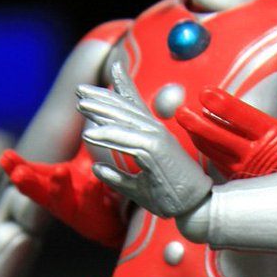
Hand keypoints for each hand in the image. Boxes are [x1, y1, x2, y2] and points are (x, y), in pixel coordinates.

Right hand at [0, 146, 126, 247]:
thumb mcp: (88, 162)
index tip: (5, 156)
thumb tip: (82, 111)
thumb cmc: (98, 188)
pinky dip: (91, 193)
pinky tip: (93, 181)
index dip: (16, 166)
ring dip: (58, 187)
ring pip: (62, 202)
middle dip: (27, 182)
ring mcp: (76, 211)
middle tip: (18, 174)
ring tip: (60, 172)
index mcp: (54, 183)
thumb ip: (83, 141)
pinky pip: (92, 206)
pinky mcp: (95, 220)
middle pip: (37, 191)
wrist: (120, 218)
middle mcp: (60, 199)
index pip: (32, 173)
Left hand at [77, 62, 211, 216]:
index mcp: (155, 138)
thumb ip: (117, 177)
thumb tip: (97, 169)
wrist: (196, 208)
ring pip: (124, 120)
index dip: (124, 86)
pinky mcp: (157, 150)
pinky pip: (127, 140)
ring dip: (100, 111)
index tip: (114, 68)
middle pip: (126, 108)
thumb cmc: (170, 198)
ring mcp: (158, 139)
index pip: (138, 107)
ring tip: (79, 104)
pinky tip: (89, 134)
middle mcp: (157, 133)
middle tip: (79, 90)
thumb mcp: (137, 188)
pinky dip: (108, 136)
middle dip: (102, 97)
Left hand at [177, 87, 276, 178]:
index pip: (242, 116)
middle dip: (198, 123)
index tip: (205, 93)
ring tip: (186, 126)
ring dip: (200, 138)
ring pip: (217, 152)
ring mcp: (248, 171)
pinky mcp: (245, 184)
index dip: (222, 104)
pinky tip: (202, 147)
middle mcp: (256, 153)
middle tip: (181, 112)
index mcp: (274, 135)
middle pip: (220, 136)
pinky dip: (210, 155)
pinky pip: (222, 168)